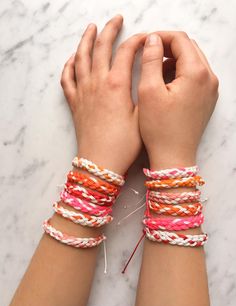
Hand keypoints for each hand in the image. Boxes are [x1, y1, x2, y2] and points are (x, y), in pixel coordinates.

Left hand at [60, 15, 144, 174]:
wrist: (101, 163)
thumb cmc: (124, 143)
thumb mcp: (143, 117)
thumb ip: (144, 91)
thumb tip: (147, 73)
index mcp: (116, 85)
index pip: (126, 52)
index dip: (136, 41)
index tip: (145, 37)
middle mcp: (97, 83)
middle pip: (101, 48)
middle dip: (109, 30)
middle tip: (116, 20)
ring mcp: (83, 92)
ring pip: (81, 58)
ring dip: (86, 40)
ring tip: (91, 28)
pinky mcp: (75, 103)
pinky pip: (67, 78)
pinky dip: (69, 65)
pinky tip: (73, 58)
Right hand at [138, 31, 218, 168]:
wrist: (173, 157)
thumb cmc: (160, 128)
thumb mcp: (148, 91)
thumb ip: (150, 60)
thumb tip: (152, 39)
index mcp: (196, 73)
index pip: (180, 40)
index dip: (160, 37)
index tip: (145, 42)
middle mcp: (209, 79)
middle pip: (189, 48)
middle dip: (168, 47)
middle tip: (148, 55)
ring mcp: (210, 90)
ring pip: (192, 62)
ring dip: (174, 60)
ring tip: (155, 72)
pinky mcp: (206, 100)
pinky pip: (195, 76)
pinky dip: (180, 73)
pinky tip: (166, 84)